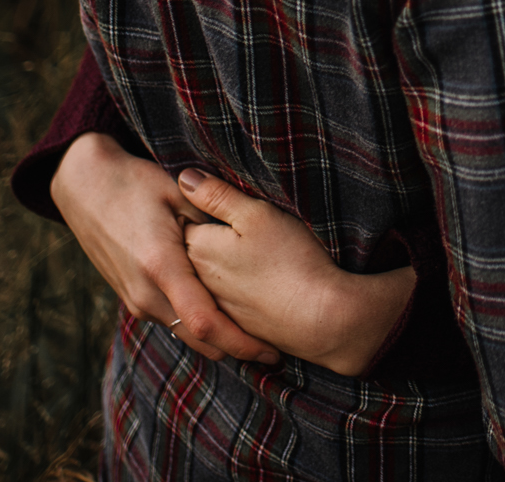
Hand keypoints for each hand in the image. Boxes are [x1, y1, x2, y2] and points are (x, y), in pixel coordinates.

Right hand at [50, 133, 280, 364]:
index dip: (241, 343)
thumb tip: (255, 236)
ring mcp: (135, 300)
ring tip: (254, 330)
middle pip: (199, 340)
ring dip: (218, 337)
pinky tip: (222, 311)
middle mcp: (145, 293)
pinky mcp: (132, 299)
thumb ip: (214, 216)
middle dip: (236, 349)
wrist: (85, 186)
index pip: (205, 322)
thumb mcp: (178, 192)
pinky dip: (198, 324)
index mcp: (161, 266)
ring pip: (185, 334)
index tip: (272, 350)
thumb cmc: (134, 183)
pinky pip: (172, 321)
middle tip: (273, 349)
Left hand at [177, 168, 414, 376]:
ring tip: (253, 258)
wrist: (321, 320)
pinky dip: (237, 291)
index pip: (183, 219)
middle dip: (207, 237)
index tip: (221, 205)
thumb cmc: (291, 260)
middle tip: (240, 229)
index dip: (200, 208)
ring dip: (221, 266)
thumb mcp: (256, 215)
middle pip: (192, 250)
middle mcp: (198, 282)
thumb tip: (184, 177)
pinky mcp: (235, 327)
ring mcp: (216, 308)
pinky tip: (260, 285)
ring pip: (209, 277)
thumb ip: (216, 195)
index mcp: (198, 249)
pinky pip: (226, 302)